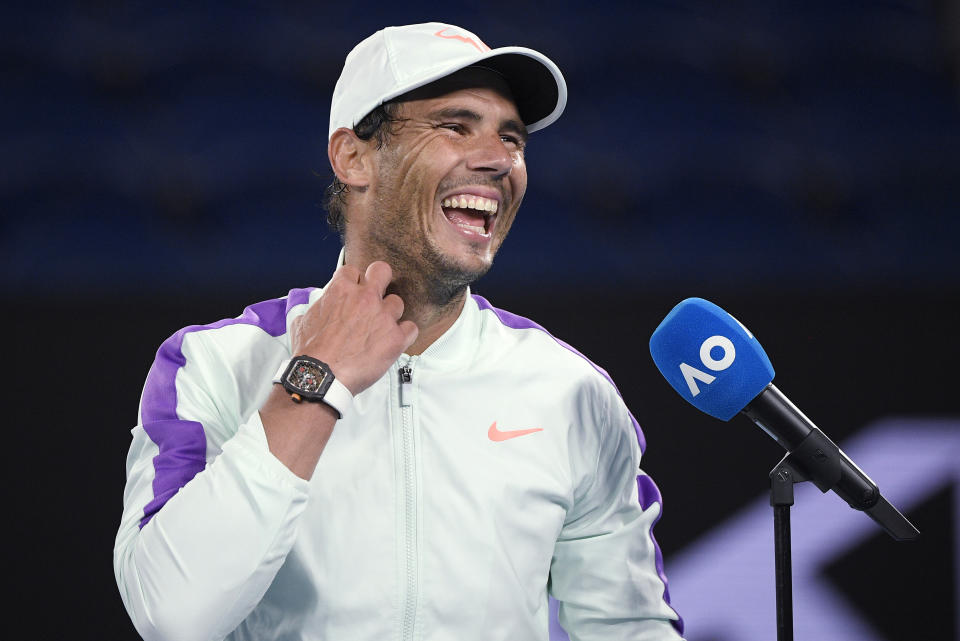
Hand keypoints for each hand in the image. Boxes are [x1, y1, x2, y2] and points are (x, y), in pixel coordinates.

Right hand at [290, 261, 417, 394]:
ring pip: (397, 302)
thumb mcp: (302, 322)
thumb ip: (314, 310)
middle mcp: (365, 298)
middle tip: (376, 294)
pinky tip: (394, 341)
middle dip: (380, 280)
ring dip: (390, 314)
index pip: (353, 271)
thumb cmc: (310, 353)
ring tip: (380, 329)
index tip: (353, 293)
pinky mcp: (396, 338)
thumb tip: (314, 310)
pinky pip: (411, 328)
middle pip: (382, 271)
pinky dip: (404, 335)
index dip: (353, 283)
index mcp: (341, 290)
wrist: (320, 376)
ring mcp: (383, 316)